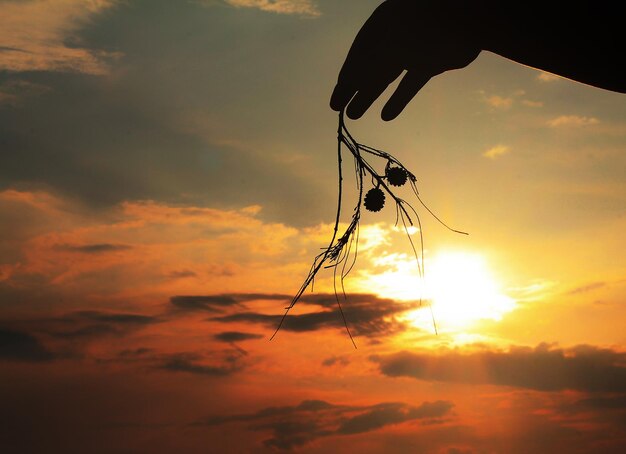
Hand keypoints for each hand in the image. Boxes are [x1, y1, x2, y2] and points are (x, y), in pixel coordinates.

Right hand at [330, 0, 480, 120]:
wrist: (466, 19)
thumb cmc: (420, 27)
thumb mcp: (384, 46)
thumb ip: (365, 64)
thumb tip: (345, 83)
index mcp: (379, 27)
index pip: (356, 57)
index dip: (345, 81)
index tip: (334, 103)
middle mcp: (393, 37)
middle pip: (368, 68)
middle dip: (352, 90)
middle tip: (338, 110)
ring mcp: (413, 50)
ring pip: (386, 77)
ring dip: (369, 96)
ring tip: (354, 115)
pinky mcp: (432, 63)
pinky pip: (410, 84)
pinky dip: (398, 100)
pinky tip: (386, 116)